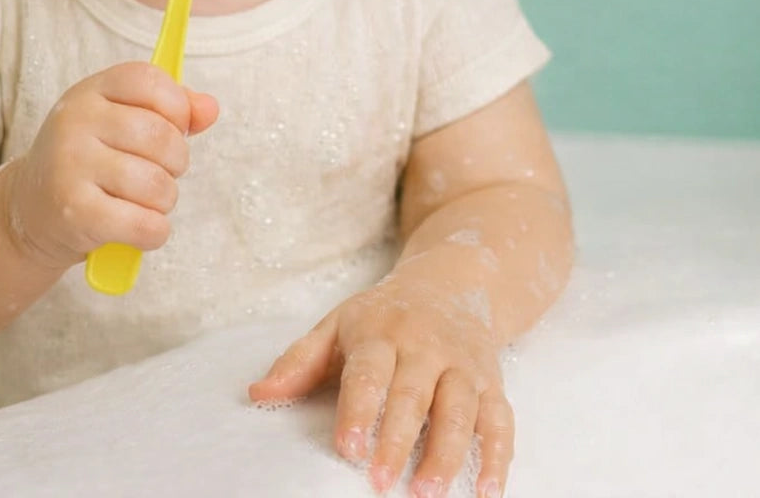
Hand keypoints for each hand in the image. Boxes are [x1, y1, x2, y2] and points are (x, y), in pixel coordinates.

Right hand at [3, 61, 217, 269]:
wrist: (29, 210)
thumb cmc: (89, 160)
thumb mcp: (120, 120)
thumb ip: (171, 110)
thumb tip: (210, 109)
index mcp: (90, 91)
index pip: (149, 81)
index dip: (177, 106)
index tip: (174, 127)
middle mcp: (74, 122)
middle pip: (161, 136)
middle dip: (177, 161)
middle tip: (162, 172)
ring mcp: (70, 166)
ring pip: (157, 184)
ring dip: (165, 200)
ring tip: (147, 201)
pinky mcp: (74, 212)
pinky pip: (144, 224)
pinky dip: (155, 232)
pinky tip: (142, 228)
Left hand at [248, 275, 511, 497]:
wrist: (452, 283)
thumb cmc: (384, 315)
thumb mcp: (338, 325)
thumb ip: (300, 361)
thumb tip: (257, 394)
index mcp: (381, 332)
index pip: (369, 371)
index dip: (359, 409)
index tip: (348, 447)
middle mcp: (425, 346)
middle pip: (413, 394)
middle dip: (399, 439)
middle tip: (382, 484)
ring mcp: (462, 364)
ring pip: (460, 408)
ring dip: (448, 451)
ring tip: (429, 493)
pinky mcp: (491, 382)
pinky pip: (501, 419)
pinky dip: (499, 455)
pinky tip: (488, 491)